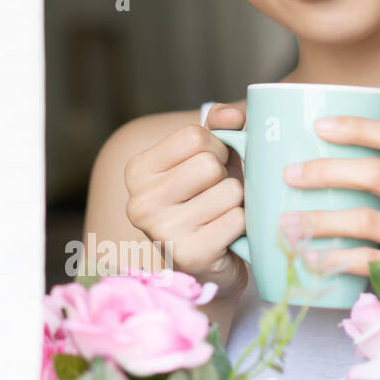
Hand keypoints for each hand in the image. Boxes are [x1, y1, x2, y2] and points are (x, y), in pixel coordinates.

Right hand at [122, 102, 248, 301]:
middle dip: (226, 176)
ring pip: (228, 191)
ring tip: (223, 214)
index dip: (216, 147)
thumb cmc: (207, 201)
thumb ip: (218, 127)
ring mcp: (161, 230)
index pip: (193, 136)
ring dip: (237, 202)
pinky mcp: (188, 255)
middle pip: (209, 164)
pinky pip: (237, 220)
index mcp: (137, 170)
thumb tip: (231, 116)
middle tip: (218, 194)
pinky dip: (242, 225)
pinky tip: (228, 234)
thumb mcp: (206, 157)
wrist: (210, 263)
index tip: (212, 165)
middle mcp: (139, 200)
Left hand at [280, 116, 379, 275]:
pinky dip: (334, 258)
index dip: (359, 128)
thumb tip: (303, 154)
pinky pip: (368, 260)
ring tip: (287, 222)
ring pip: (366, 220)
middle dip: (326, 171)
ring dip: (320, 220)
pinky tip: (310, 256)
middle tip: (289, 174)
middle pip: (377, 174)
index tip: (318, 126)